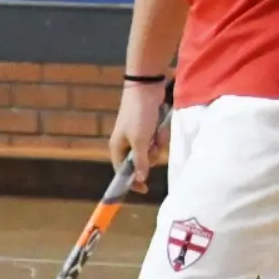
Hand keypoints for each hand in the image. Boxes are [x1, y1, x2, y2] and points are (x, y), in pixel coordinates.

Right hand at [109, 80, 169, 194]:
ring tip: (157, 130)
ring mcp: (139, 135)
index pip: (122, 171)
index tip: (144, 190)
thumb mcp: (140, 140)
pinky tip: (160, 125)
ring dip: (158, 142)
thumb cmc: (139, 115)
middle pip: (141, 162)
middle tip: (153, 143)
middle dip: (151, 154)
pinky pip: (158, 139)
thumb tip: (140, 178)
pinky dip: (161, 134)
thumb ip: (140, 160)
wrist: (147, 88)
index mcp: (118, 147)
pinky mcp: (150, 128)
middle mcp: (127, 143)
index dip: (133, 181)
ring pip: (153, 150)